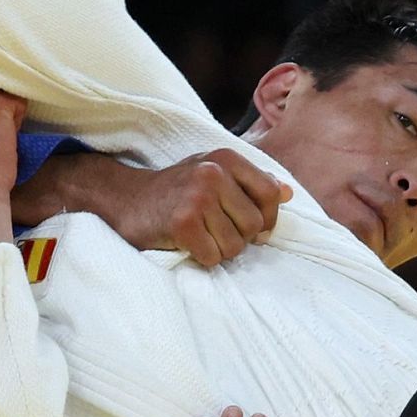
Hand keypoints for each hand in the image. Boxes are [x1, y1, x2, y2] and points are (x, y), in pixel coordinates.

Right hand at [119, 149, 292, 266]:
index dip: (268, 218)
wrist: (128, 200)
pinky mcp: (181, 223)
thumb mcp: (214, 175)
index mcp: (226, 159)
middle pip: (254, 225)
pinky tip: (188, 244)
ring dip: (219, 249)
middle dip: (240, 237)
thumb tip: (288, 193)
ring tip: (201, 236)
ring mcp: (196, 198)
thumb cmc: (177, 190)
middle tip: (216, 232)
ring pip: (235, 245)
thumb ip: (251, 182)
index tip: (253, 228)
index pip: (270, 194)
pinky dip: (203, 257)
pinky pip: (213, 256)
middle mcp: (213, 174)